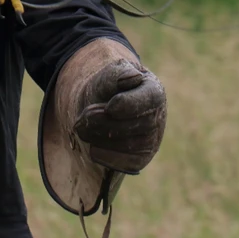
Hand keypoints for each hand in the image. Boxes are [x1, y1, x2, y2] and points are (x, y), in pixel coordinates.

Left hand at [72, 58, 165, 174]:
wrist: (99, 107)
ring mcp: (151, 140)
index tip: (110, 106)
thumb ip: (117, 74)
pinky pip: (128, 163)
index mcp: (154, 90)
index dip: (130, 104)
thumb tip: (134, 78)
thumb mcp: (107, 75)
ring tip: (81, 128)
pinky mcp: (140, 158)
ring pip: (132, 145)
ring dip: (103, 139)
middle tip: (82, 118)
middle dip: (107, 122)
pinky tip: (93, 149)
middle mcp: (158, 117)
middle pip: (138, 124)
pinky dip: (108, 157)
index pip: (150, 99)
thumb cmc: (106, 88)